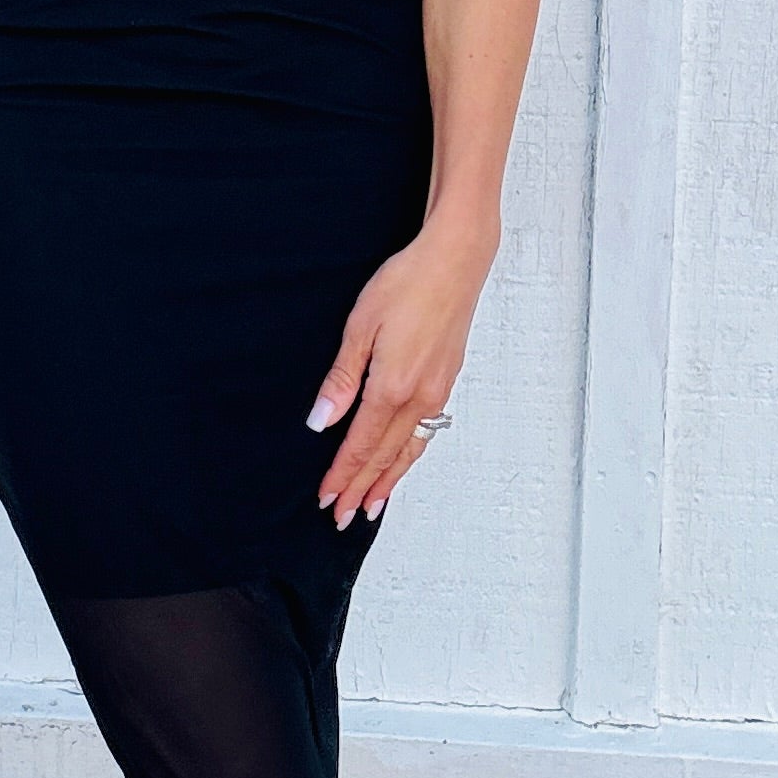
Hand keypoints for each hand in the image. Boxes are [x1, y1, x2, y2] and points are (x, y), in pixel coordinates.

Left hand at [305, 222, 492, 527]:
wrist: (455, 261)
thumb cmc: (408, 283)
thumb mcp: (360, 327)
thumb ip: (341, 379)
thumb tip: (321, 419)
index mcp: (392, 387)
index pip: (360, 445)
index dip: (342, 475)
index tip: (326, 497)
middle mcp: (419, 397)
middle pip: (384, 457)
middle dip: (361, 488)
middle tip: (343, 515)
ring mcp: (437, 392)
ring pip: (409, 450)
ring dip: (388, 480)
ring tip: (372, 505)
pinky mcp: (447, 382)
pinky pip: (426, 433)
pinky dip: (411, 457)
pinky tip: (403, 461)